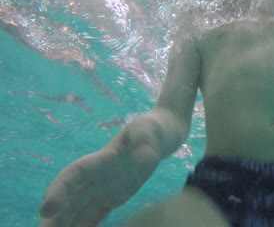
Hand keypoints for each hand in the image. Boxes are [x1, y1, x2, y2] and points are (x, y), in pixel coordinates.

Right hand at [39, 114, 161, 226]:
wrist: (152, 140)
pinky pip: (93, 217)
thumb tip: (143, 159)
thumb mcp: (148, 130)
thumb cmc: (148, 131)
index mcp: (99, 160)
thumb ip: (144, 143)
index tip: (46, 209)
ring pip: (77, 212)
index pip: (73, 174)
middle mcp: (95, 178)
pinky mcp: (110, 200)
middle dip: (55, 218)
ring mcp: (101, 190)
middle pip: (69, 200)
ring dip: (64, 226)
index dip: (58, 190)